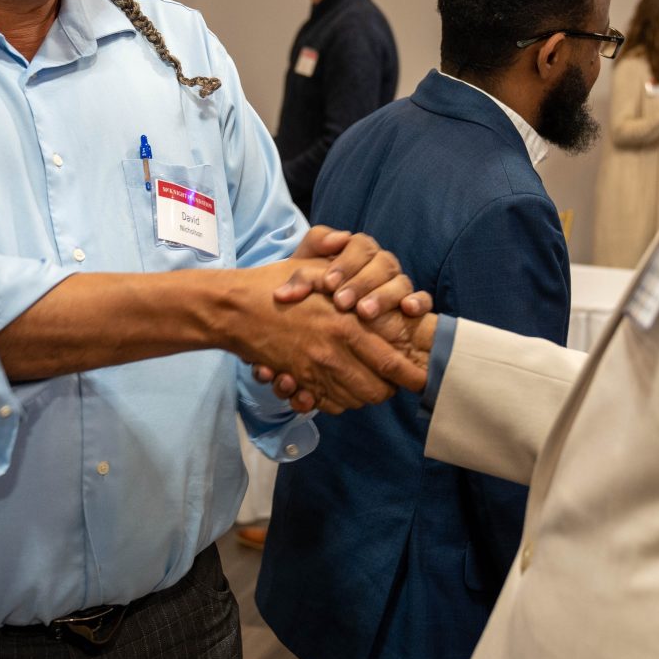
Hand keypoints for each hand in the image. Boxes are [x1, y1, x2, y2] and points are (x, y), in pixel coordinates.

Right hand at [227, 261, 426, 414]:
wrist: (234, 311)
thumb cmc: (275, 285)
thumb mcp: (313, 270)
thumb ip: (345, 271)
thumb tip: (355, 255)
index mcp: (345, 326)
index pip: (389, 361)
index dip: (410, 374)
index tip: (424, 378)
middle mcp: (332, 355)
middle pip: (375, 390)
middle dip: (388, 389)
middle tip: (392, 380)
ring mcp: (313, 372)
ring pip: (353, 400)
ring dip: (364, 395)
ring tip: (368, 382)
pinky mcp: (298, 382)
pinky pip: (328, 404)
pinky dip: (339, 400)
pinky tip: (340, 387)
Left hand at [276, 226, 431, 320]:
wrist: (322, 324)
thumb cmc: (313, 294)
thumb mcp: (304, 271)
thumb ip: (312, 249)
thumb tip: (335, 239)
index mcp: (358, 252)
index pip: (360, 245)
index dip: (346, 262)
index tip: (328, 283)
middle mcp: (381, 265)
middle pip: (382, 263)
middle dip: (361, 282)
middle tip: (341, 302)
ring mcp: (398, 285)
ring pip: (400, 281)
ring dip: (383, 295)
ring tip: (364, 312)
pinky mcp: (413, 306)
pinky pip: (424, 300)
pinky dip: (419, 302)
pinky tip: (407, 310)